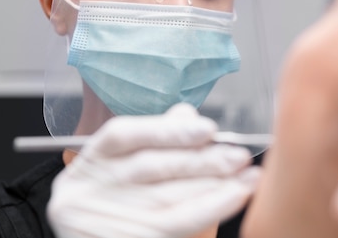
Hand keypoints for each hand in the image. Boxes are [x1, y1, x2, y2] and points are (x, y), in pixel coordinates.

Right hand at [47, 103, 260, 237]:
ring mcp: (104, 218)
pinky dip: (211, 207)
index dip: (167, 131)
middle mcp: (89, 189)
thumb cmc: (115, 201)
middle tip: (239, 155)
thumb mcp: (124, 164)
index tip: (208, 129)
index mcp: (90, 160)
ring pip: (166, 197)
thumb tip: (188, 114)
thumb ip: (156, 137)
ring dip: (213, 184)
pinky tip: (236, 196)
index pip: (124, 135)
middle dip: (201, 159)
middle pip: (151, 167)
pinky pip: (176, 223)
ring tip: (248, 176)